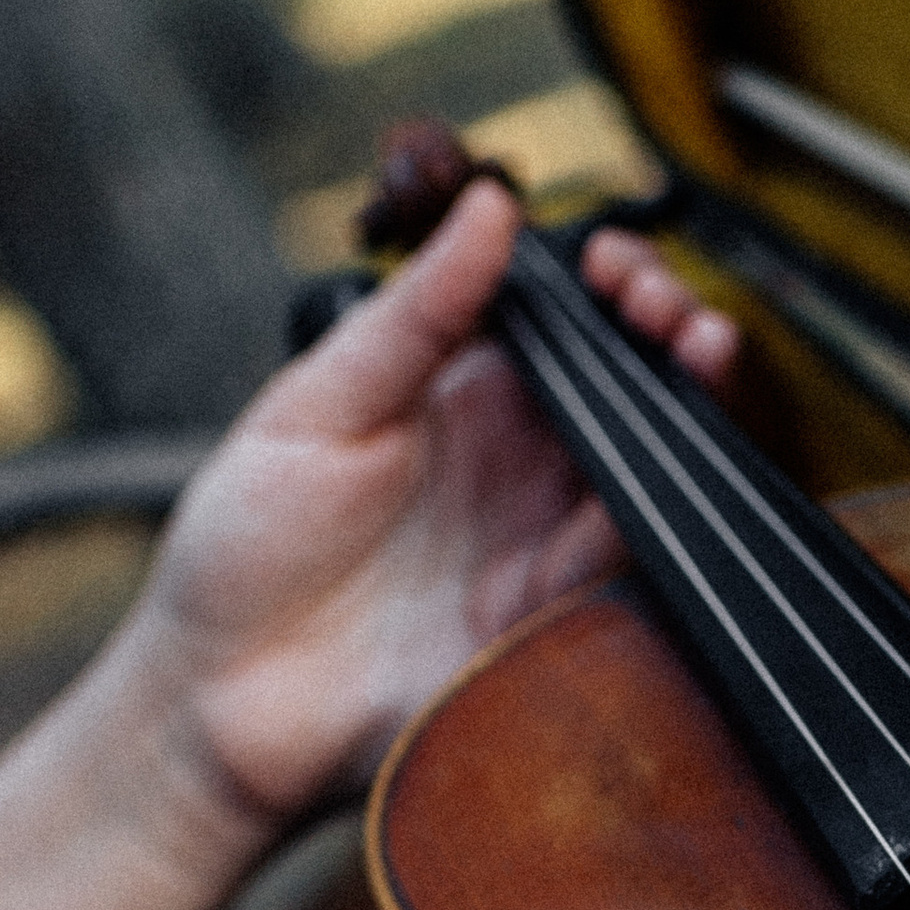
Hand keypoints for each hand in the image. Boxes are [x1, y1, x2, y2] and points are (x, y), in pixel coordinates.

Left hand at [132, 180, 738, 841]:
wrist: (215, 703)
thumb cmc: (240, 554)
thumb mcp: (317, 404)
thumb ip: (414, 314)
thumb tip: (489, 206)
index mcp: (457, 397)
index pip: (564, 321)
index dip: (605, 284)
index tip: (613, 264)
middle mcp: (514, 467)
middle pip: (628, 385)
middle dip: (668, 330)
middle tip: (667, 307)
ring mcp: (538, 542)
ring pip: (649, 464)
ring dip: (688, 402)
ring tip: (695, 350)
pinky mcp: (549, 621)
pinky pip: (624, 560)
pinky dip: (656, 510)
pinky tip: (663, 464)